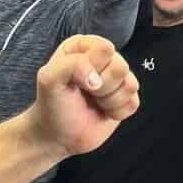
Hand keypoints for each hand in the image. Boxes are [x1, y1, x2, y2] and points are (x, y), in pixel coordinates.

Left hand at [28, 35, 139, 157]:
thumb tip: (98, 80)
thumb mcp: (49, 80)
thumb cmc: (53, 105)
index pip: (104, 48)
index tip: (75, 81)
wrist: (58, 136)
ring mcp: (116, 78)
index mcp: (83, 46)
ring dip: (108, 100)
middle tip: (86, 93)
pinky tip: (102, 111)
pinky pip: (134, 102)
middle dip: (101, 87)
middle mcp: (102, 57)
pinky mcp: (126, 98)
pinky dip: (116, 112)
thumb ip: (71, 66)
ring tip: (93, 102)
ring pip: (130, 85)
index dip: (92, 68)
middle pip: (120, 67)